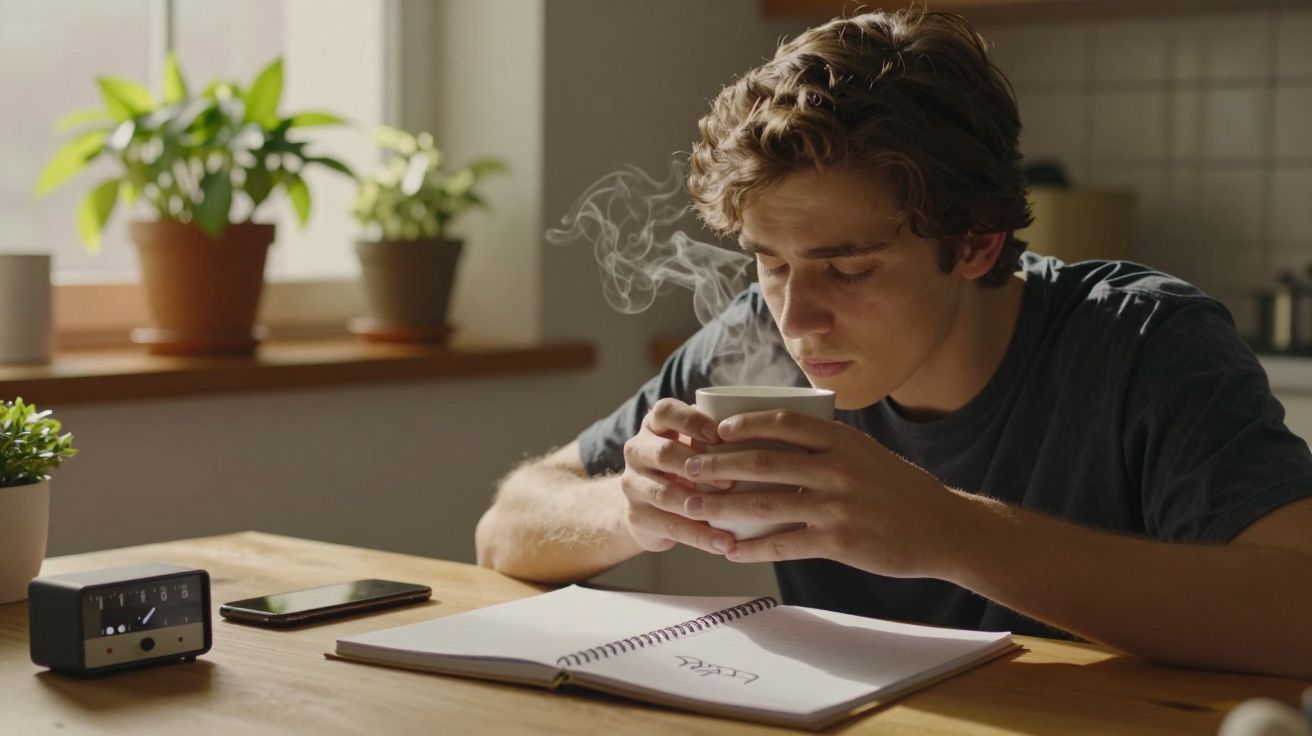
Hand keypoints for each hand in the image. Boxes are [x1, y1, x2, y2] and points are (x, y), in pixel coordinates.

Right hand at [620, 398, 738, 555]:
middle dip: (699, 467)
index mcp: (654, 426)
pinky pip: (670, 527)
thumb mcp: (695, 446)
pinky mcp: (636, 516)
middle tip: (731, 482)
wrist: (648, 506)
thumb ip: (718, 438)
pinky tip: (724, 544)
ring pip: (665, 494)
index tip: (718, 435)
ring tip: (734, 514)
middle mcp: (637, 450)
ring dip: (702, 506)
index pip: (664, 411)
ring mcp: (633, 484)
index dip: (690, 421)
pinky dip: (700, 537)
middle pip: (663, 452)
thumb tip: (769, 434)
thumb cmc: (686, 467)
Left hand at [679, 409, 965, 577]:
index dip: (744, 424)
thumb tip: (777, 438)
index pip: (783, 422)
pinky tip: (730, 550)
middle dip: (717, 465)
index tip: (715, 430)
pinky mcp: (839, 541)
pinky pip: (783, 544)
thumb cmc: (900, 490)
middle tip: (688, 469)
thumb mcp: (866, 453)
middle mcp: (837, 468)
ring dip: (722, 507)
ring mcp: (837, 506)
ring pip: (764, 503)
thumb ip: (827, 446)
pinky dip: (752, 548)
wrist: (944, 528)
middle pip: (762, 461)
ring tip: (695, 509)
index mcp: (843, 440)